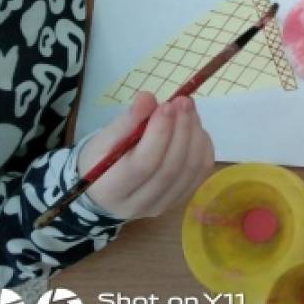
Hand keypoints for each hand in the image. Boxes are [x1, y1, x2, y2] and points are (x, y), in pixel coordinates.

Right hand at [80, 93, 214, 219]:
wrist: (106, 189)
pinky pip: (201, 172)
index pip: (144, 164)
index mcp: (111, 190)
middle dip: (182, 129)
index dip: (160, 133)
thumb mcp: (103, 139)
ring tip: (189, 109)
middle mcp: (139, 205)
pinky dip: (203, 146)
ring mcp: (163, 205)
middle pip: (171, 167)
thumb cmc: (101, 160)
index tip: (167, 105)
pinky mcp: (180, 199)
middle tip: (183, 101)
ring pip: (191, 170)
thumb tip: (147, 98)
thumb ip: (126, 120)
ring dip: (195, 135)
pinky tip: (194, 128)